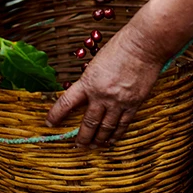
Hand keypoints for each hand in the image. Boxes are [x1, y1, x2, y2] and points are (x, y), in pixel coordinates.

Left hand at [45, 26, 161, 147]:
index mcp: (88, 82)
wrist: (143, 46)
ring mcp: (119, 101)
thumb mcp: (96, 64)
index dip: (56, 115)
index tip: (49, 123)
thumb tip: (86, 98)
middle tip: (78, 145)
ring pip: (106, 128)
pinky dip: (116, 134)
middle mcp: (101, 95)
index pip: (66, 103)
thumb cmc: (119, 48)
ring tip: (94, 146)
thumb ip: (90, 82)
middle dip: (82, 138)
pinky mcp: (134, 104)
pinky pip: (123, 124)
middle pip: (89, 123)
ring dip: (99, 140)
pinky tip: (111, 139)